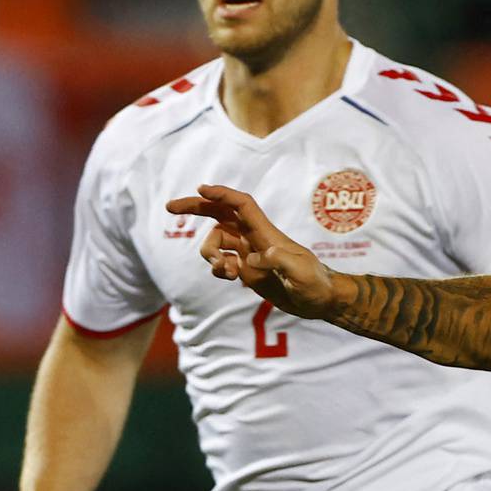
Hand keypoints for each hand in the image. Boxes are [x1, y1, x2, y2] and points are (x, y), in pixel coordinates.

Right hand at [167, 184, 337, 318]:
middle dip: (195, 207)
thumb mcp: (301, 272)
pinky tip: (229, 277)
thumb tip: (250, 259)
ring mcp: (248, 253)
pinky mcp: (246, 270)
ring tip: (224, 272)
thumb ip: (277, 261)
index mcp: (266, 233)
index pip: (240, 205)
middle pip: (219, 214)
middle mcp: (254, 238)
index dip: (221, 194)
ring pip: (215, 241)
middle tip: (170, 207)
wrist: (321, 301)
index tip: (201, 189)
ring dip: (209, 255)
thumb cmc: (316, 283)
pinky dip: (217, 268)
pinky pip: (220, 262)